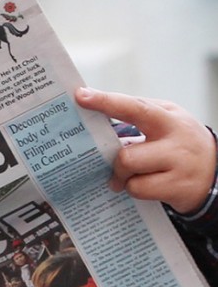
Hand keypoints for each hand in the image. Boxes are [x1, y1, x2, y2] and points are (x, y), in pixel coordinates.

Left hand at [75, 87, 215, 213]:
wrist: (215, 171)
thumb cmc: (177, 143)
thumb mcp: (165, 120)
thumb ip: (135, 115)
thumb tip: (94, 115)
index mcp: (168, 117)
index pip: (134, 107)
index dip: (106, 101)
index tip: (81, 96)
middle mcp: (176, 140)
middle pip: (125, 154)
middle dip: (114, 162)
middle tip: (113, 163)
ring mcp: (180, 165)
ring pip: (130, 172)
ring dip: (122, 176)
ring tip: (132, 175)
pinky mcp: (179, 188)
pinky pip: (139, 190)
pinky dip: (135, 189)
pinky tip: (146, 184)